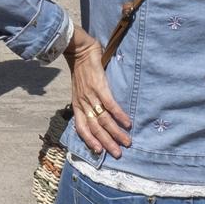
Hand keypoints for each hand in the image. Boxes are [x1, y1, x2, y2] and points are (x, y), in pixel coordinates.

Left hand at [64, 28, 131, 157]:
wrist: (78, 49)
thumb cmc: (80, 69)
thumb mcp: (79, 89)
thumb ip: (86, 101)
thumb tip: (98, 112)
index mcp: (77, 104)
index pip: (81, 128)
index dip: (89, 141)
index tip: (99, 152)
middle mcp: (83, 102)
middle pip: (94, 128)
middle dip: (106, 143)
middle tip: (117, 154)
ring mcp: (91, 95)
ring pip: (103, 119)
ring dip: (115, 132)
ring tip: (126, 142)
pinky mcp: (99, 85)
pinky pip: (110, 104)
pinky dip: (119, 115)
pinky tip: (127, 123)